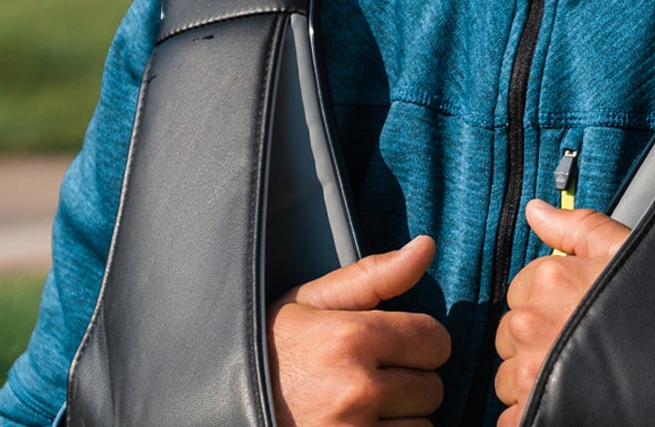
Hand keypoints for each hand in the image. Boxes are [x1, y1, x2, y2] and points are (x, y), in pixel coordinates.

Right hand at [269, 235, 452, 426]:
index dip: (417, 341)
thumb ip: (374, 275)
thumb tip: (427, 245)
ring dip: (399, 419)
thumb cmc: (269, 353)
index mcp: (348, 338)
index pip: (435, 339)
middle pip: (432, 387)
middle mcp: (355, 389)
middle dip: (408, 382)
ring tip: (357, 408)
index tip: (390, 347)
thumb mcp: (310, 303)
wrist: (219, 409)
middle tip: (366, 380)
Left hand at [493, 200, 630, 424]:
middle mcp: (532, 323)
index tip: (572, 310)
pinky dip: (529, 415)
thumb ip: (576, 226)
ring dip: (531, 380)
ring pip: (508, 378)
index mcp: (549, 279)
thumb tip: (536, 210)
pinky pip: (511, 417)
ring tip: (574, 374)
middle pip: (510, 335)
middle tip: (575, 344)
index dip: (546, 301)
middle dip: (536, 340)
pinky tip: (562, 402)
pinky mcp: (533, 411)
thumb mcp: (623, 251)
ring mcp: (530, 371)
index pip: (520, 291)